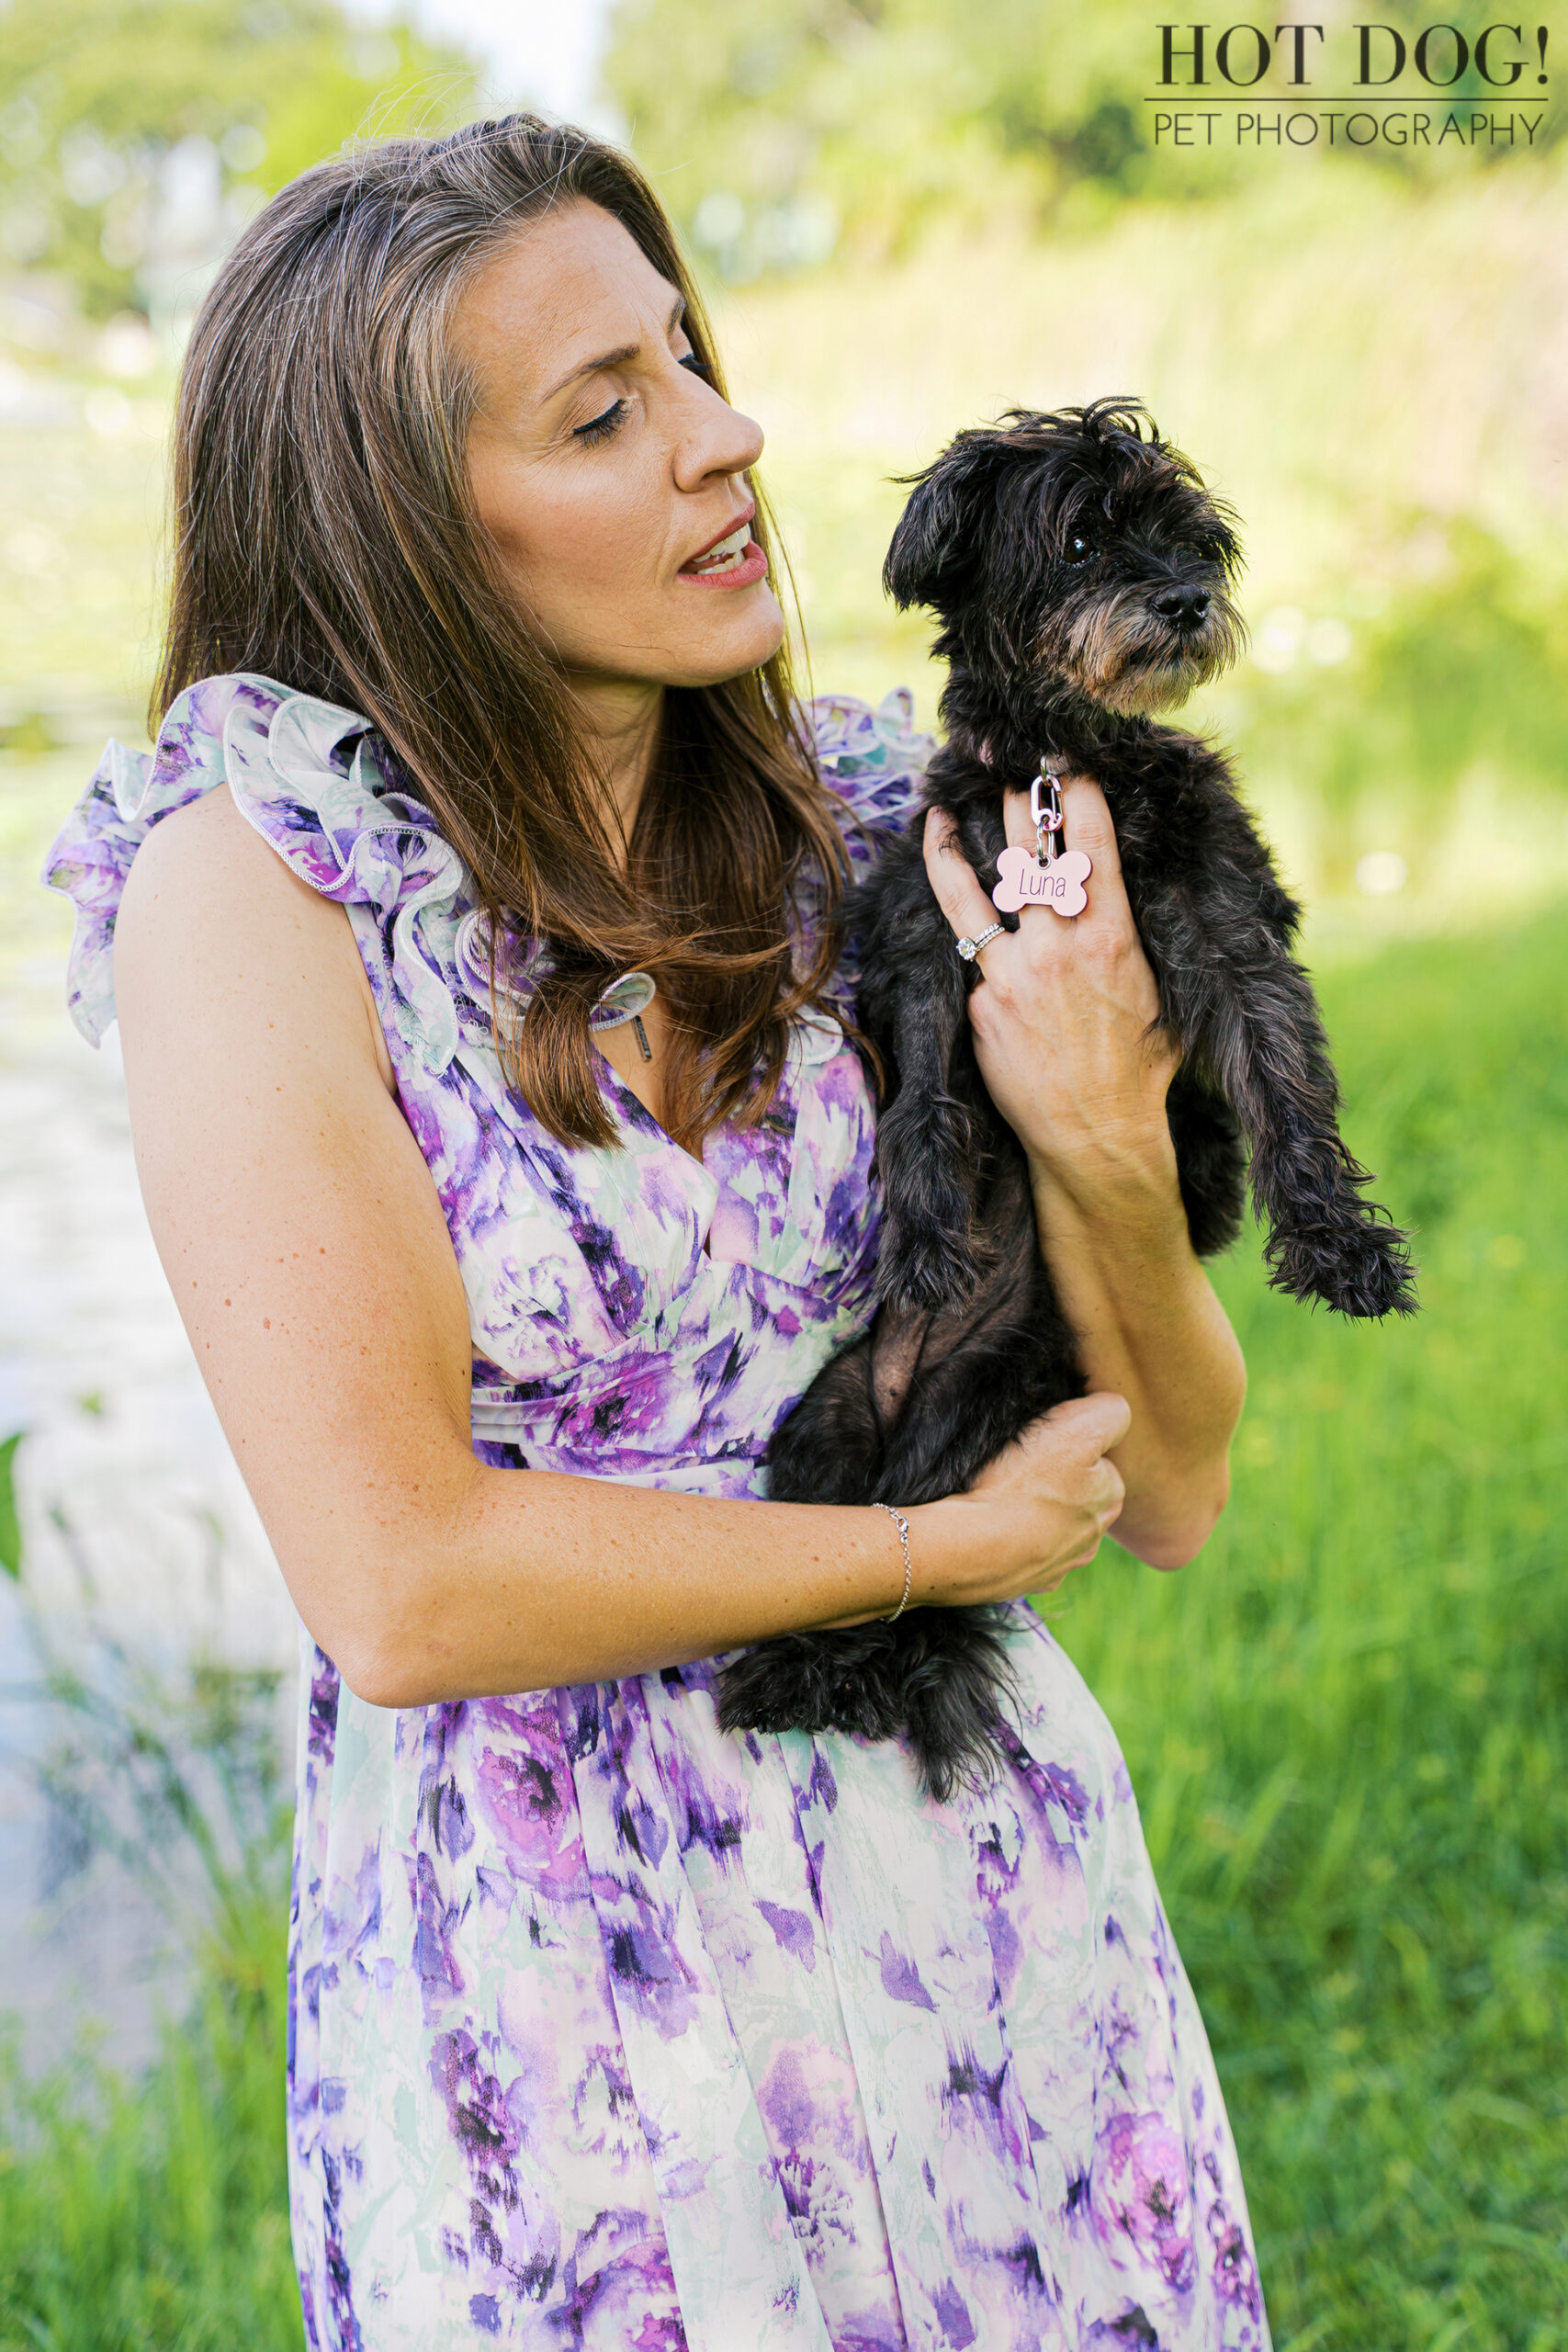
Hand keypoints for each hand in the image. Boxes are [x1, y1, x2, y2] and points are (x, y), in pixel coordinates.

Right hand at [913, 1390, 1130, 1607]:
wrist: (971, 1548)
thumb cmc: (1021, 1484)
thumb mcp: (1078, 1427)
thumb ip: (1111, 1413)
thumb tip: (1113, 1413)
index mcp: (1111, 1497)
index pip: (1098, 1458)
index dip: (1070, 1444)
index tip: (1044, 1446)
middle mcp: (1094, 1537)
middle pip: (1077, 1493)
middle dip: (1056, 1481)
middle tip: (1019, 1469)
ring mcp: (1060, 1565)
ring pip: (1052, 1525)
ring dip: (1035, 1512)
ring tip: (1002, 1497)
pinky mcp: (1029, 1582)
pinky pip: (1026, 1552)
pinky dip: (1015, 1540)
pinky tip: (995, 1527)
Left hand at [923, 776, 1179, 1206]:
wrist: (1096, 1134)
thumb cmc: (1139, 1069)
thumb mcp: (1160, 994)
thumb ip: (1137, 940)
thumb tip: (1124, 897)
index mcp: (1113, 937)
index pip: (1093, 846)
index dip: (1079, 797)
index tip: (1069, 765)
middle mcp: (1060, 947)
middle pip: (1032, 855)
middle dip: (1021, 805)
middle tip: (1011, 774)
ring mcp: (1013, 974)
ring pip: (976, 894)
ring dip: (958, 845)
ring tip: (941, 812)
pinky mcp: (981, 1003)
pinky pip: (970, 954)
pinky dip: (964, 928)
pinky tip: (945, 902)